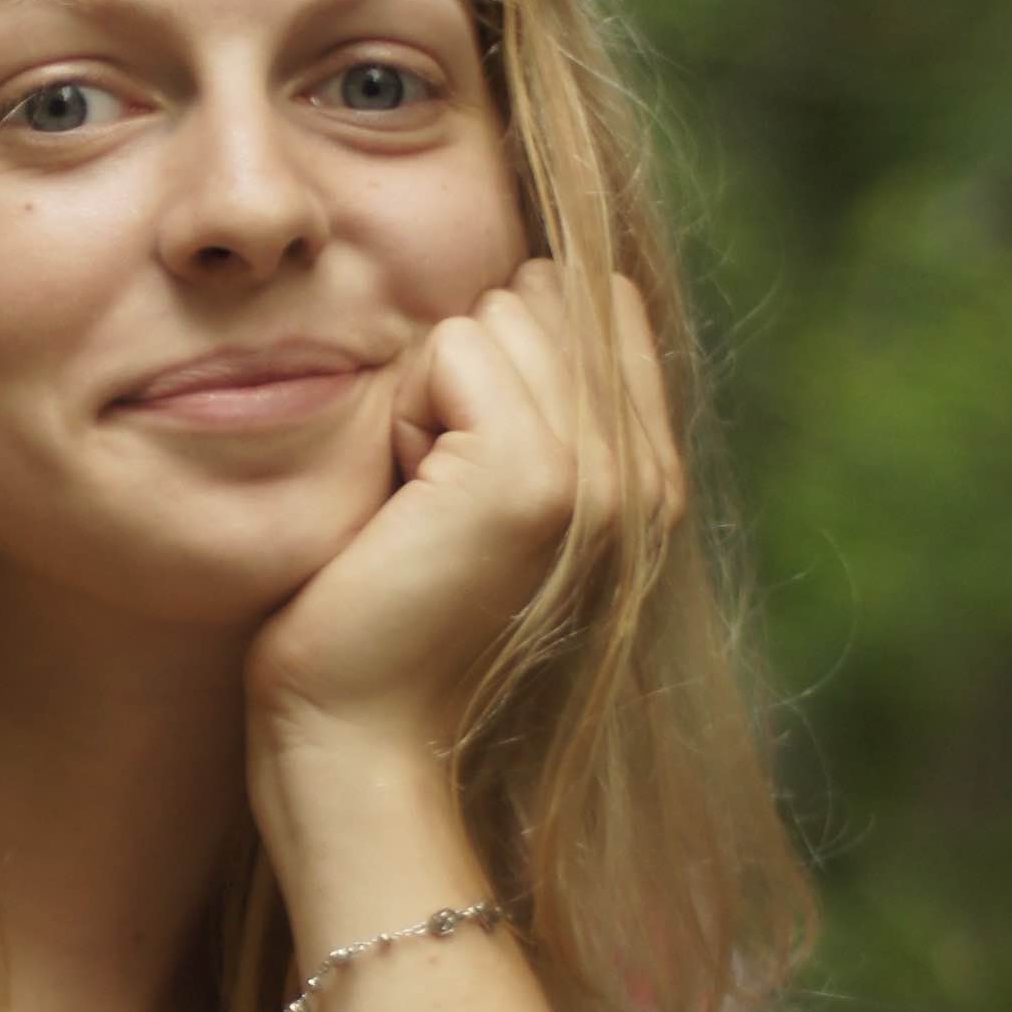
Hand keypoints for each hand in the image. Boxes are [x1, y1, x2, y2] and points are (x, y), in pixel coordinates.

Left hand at [243, 260, 683, 759]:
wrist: (360, 735)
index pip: (597, 299)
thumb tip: (533, 276)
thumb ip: (531, 393)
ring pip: (498, 314)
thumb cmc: (383, 614)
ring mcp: (603, 476)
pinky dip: (404, 415)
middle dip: (460, 373)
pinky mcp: (535, 475)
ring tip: (419, 506)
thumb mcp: (475, 486)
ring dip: (428, 396)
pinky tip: (404, 507)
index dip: (499, 354)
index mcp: (651, 477)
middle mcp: (648, 475)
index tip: (459, 471)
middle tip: (432, 498)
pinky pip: (456, 347)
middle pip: (543, 296)